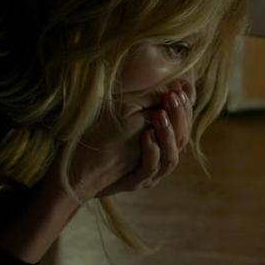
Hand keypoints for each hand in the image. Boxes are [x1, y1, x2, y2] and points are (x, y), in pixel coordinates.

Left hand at [68, 80, 195, 199]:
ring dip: (167, 134)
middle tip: (171, 98)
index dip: (186, 107)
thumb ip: (153, 100)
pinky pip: (149, 169)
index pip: (185, 125)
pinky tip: (146, 134)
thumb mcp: (130, 110)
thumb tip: (179, 81)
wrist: (77, 163)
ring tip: (159, 114)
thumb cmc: (103, 133)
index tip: (179, 89)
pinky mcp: (135, 183)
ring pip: (171, 158)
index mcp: (164, 142)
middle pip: (182, 141)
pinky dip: (151, 151)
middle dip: (179, 118)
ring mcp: (150, 174)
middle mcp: (161, 159)